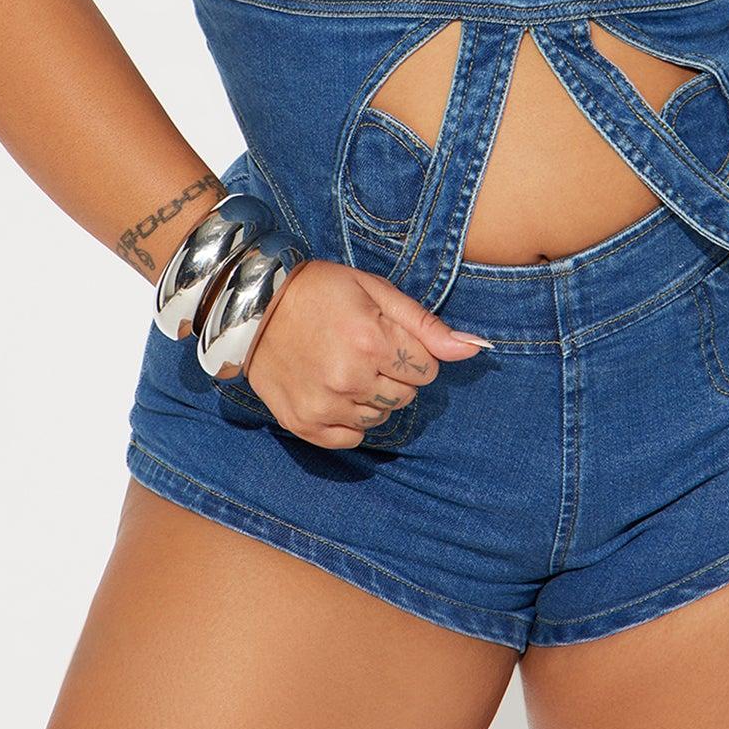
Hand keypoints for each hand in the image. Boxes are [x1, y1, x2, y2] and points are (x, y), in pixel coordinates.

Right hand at [241, 259, 492, 448]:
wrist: (254, 307)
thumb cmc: (320, 291)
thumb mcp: (376, 292)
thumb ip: (426, 325)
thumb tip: (475, 349)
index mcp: (372, 341)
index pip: (427, 369)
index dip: (411, 350)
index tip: (385, 335)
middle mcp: (350, 379)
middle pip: (407, 396)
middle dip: (395, 374)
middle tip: (363, 349)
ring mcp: (325, 406)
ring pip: (381, 417)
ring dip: (372, 396)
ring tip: (344, 365)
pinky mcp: (304, 425)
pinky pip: (351, 437)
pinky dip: (349, 418)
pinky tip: (333, 389)